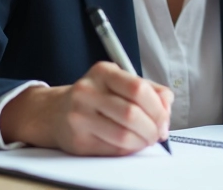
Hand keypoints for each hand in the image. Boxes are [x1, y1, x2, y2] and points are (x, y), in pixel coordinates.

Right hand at [0, 61, 172, 155]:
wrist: (55, 112)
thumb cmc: (96, 96)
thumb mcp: (119, 82)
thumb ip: (150, 90)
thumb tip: (166, 109)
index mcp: (102, 72)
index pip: (138, 88)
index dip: (157, 107)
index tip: (164, 118)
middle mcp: (87, 91)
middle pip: (131, 114)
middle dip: (152, 128)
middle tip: (158, 133)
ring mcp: (79, 116)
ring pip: (123, 135)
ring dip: (142, 142)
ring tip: (146, 140)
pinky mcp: (78, 140)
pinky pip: (112, 149)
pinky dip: (129, 149)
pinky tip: (131, 144)